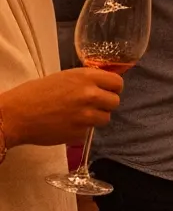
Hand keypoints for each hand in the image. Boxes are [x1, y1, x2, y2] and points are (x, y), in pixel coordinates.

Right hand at [1, 64, 123, 147]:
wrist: (17, 114)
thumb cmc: (35, 93)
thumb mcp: (63, 77)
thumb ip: (85, 80)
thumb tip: (101, 84)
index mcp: (86, 77)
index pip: (117, 83)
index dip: (113, 88)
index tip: (107, 91)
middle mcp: (90, 95)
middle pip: (115, 102)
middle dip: (106, 104)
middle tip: (93, 105)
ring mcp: (86, 116)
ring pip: (105, 118)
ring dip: (96, 118)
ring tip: (79, 116)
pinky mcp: (79, 133)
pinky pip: (90, 131)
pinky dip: (82, 130)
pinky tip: (68, 125)